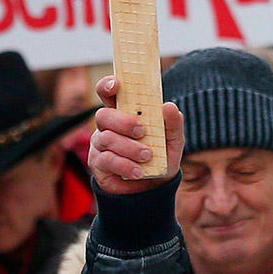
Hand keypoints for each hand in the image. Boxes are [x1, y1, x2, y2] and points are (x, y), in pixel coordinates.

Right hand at [85, 76, 183, 194]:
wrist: (154, 189)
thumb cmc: (161, 158)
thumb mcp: (173, 141)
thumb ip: (173, 124)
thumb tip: (168, 106)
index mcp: (125, 113)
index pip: (108, 93)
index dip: (108, 85)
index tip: (116, 84)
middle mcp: (109, 126)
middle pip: (103, 115)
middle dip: (122, 121)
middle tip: (141, 131)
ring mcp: (101, 144)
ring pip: (106, 138)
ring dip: (128, 147)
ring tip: (147, 156)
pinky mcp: (98, 163)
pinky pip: (107, 160)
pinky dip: (125, 164)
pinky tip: (138, 171)